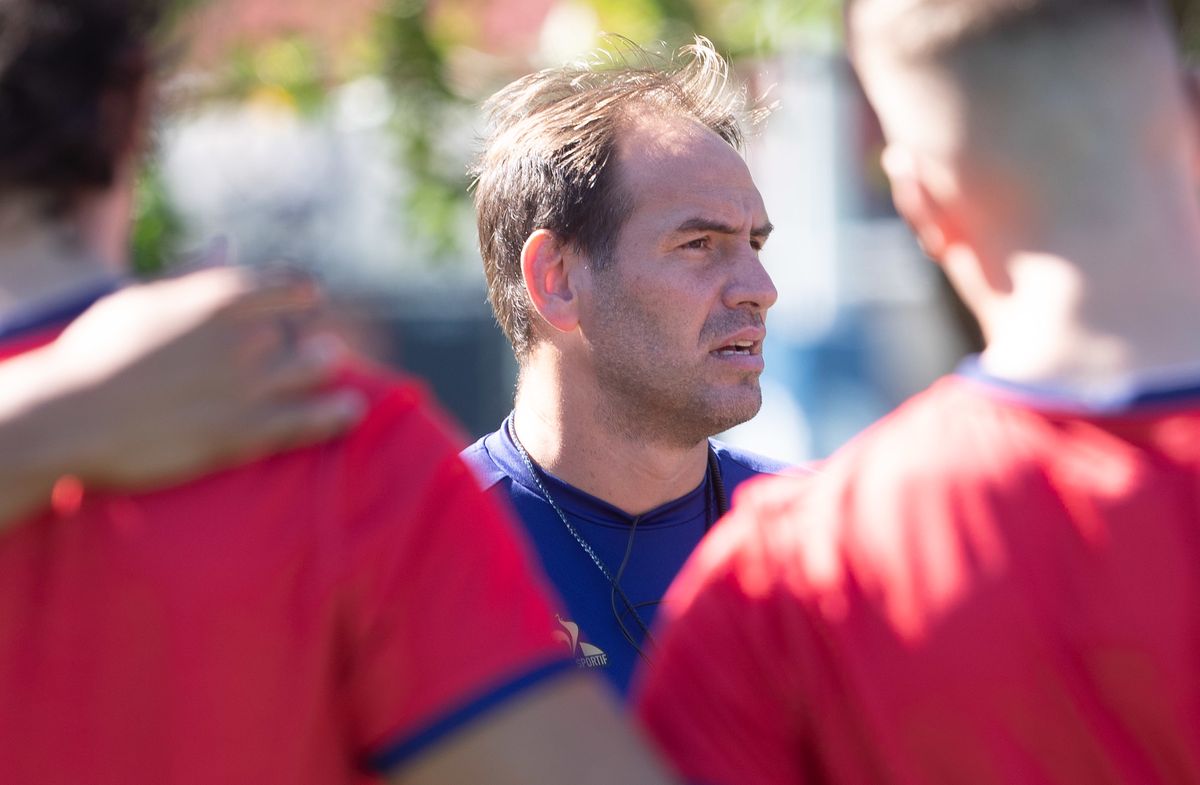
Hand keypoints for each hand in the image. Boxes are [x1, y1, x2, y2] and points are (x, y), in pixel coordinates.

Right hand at [34, 266, 365, 489]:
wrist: (70, 418)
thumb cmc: (97, 355)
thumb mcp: (144, 300)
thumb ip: (194, 273)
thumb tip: (226, 243)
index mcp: (222, 296)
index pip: (294, 287)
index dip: (300, 301)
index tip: (303, 310)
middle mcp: (247, 334)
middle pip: (311, 328)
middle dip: (311, 342)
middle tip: (307, 355)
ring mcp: (252, 383)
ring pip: (321, 367)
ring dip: (323, 372)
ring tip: (324, 381)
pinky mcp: (249, 430)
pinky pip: (314, 419)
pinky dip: (338, 413)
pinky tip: (349, 410)